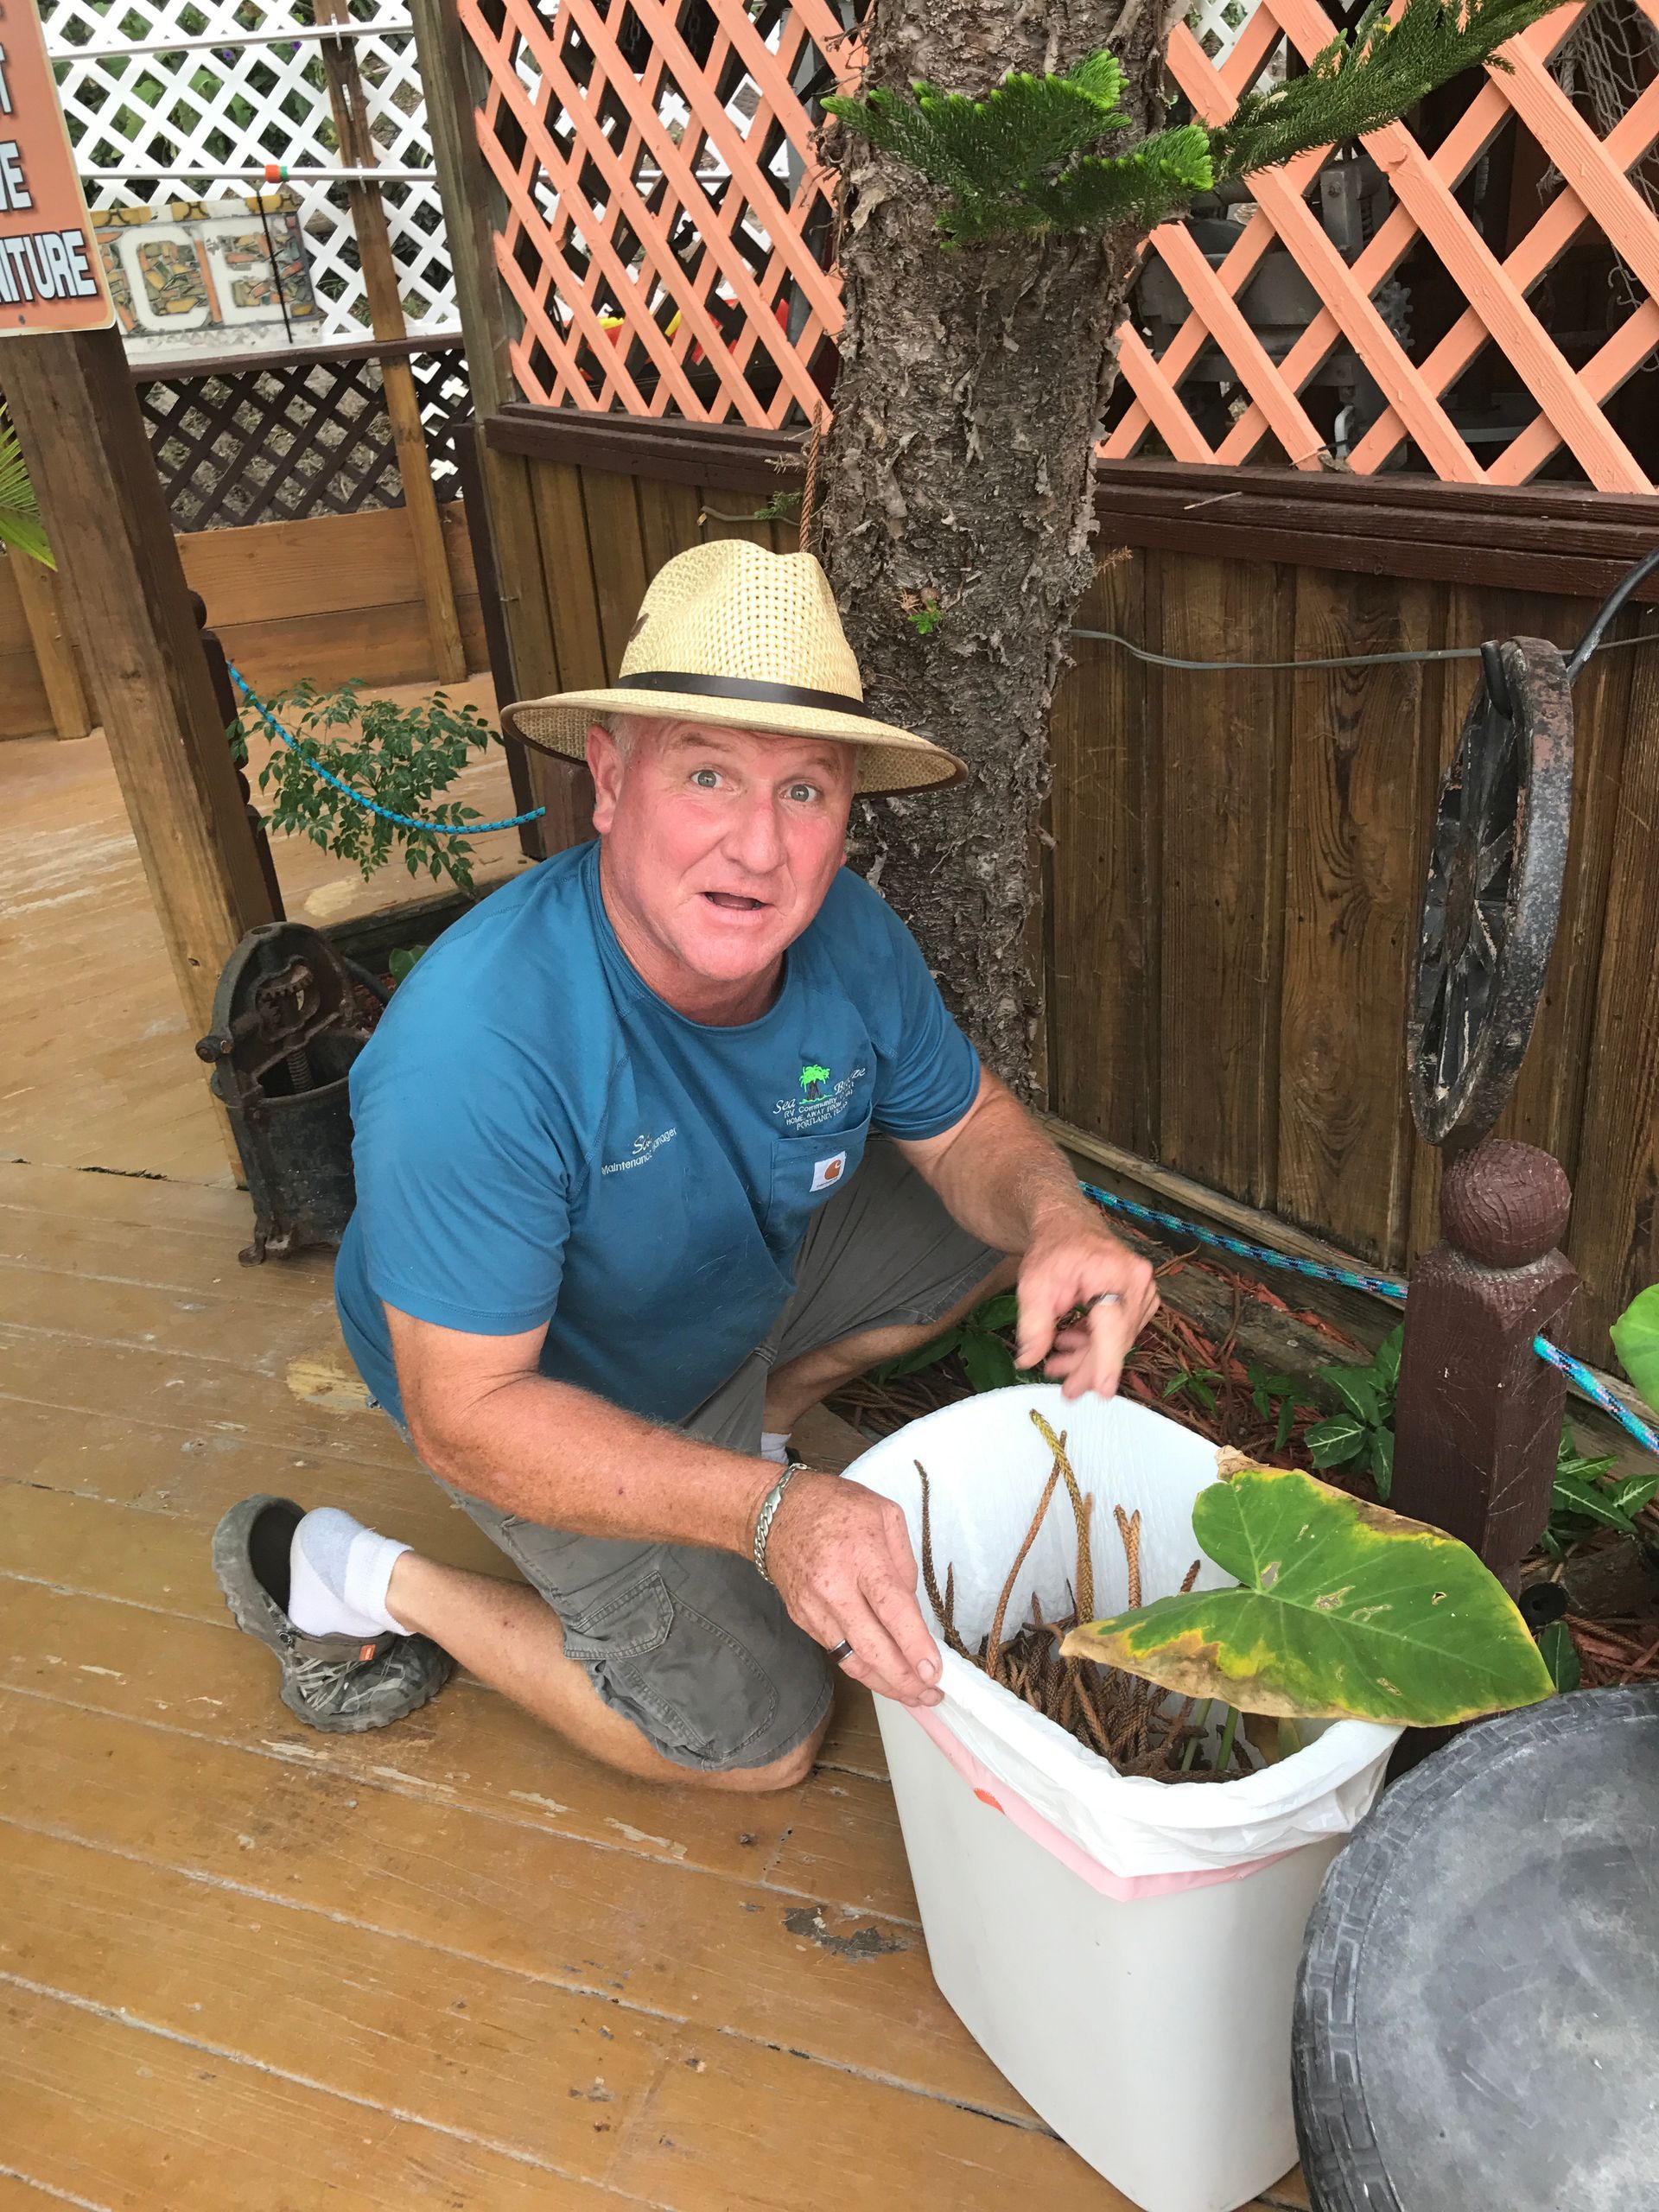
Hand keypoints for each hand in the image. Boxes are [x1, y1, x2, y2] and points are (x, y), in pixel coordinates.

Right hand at [760, 1470, 942, 1707]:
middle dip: (904, 1680)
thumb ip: (904, 1561)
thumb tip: (912, 1608)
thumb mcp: (884, 1513)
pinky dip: (863, 1669)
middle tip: (932, 1696)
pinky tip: (885, 1675)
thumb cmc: (835, 1506)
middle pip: (871, 1647)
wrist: (773, 1512)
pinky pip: (838, 1653)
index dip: (914, 1644)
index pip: (891, 1608)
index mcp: (860, 1555)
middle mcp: (833, 1588)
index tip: (934, 1671)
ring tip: (915, 1696)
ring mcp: (814, 1608)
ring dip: (885, 1684)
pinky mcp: (803, 1620)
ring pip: (852, 1660)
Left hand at [1014, 1214, 1158, 1400]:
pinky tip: (1070, 1345)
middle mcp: (1138, 1283)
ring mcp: (1143, 1291)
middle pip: (1116, 1340)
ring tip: (1057, 1366)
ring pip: (1118, 1341)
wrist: (1067, 1224)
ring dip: (1088, 1358)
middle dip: (1089, 1368)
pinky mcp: (1139, 1299)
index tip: (1103, 1391)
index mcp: (1115, 1273)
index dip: (1107, 1362)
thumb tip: (1028, 1362)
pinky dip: (1096, 1344)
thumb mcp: (1033, 1286)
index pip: (1113, 1326)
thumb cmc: (1052, 1250)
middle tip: (1065, 1390)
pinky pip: (1119, 1332)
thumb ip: (1033, 1326)